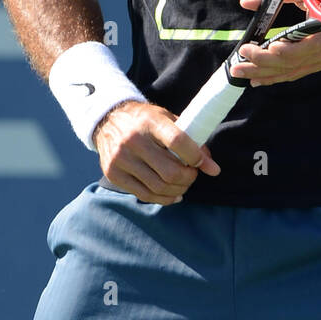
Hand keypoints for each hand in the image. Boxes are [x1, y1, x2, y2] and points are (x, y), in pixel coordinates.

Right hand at [93, 100, 219, 204]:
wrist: (108, 120)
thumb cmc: (145, 121)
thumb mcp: (168, 120)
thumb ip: (191, 141)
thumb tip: (213, 169)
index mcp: (150, 122)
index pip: (178, 142)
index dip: (195, 156)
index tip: (201, 162)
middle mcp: (133, 140)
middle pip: (170, 171)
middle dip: (188, 177)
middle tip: (192, 174)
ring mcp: (121, 159)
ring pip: (158, 187)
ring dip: (178, 190)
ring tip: (183, 184)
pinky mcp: (113, 174)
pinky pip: (144, 195)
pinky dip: (164, 199)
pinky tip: (173, 195)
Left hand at [229, 0, 320, 86]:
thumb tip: (247, 3)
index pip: (289, 53)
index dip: (265, 54)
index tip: (246, 48)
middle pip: (287, 66)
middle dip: (259, 67)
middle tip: (236, 67)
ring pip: (292, 73)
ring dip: (267, 76)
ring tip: (245, 77)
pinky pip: (300, 72)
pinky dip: (280, 75)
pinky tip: (265, 78)